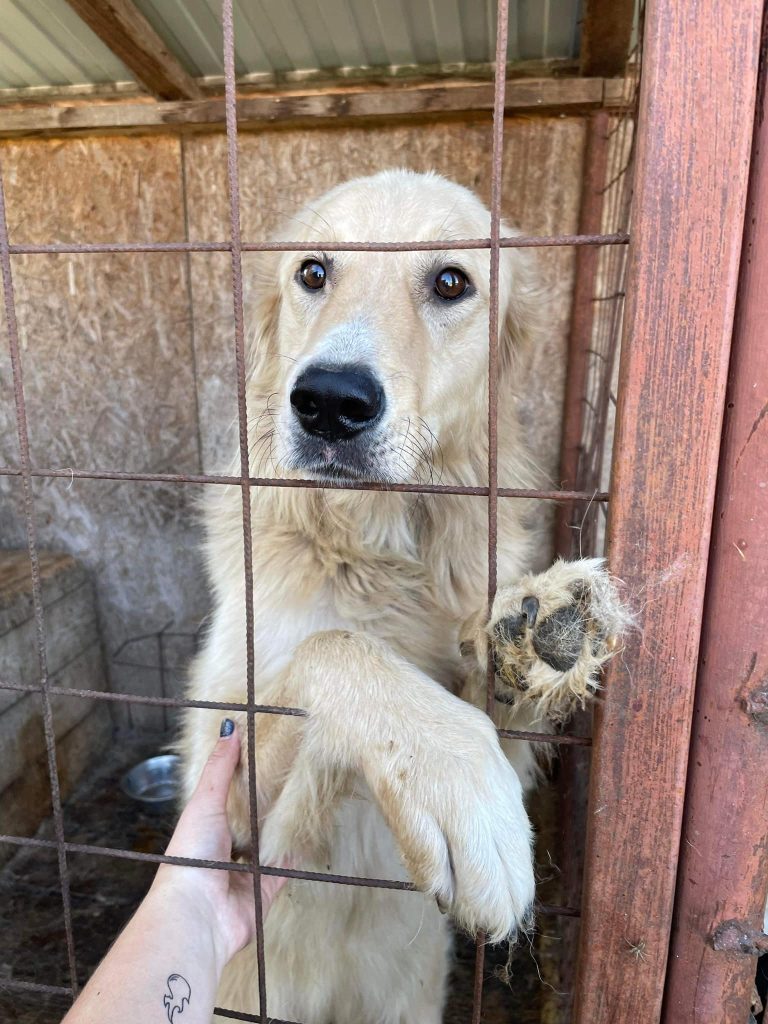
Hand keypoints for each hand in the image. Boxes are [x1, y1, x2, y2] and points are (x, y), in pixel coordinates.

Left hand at [152, 720, 286, 968]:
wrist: (197, 913)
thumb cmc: (192, 855)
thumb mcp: (204, 802)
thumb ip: (220, 768)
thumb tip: (229, 728)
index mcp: (207, 829)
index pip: (229, 800)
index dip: (245, 779)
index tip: (267, 754)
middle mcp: (226, 850)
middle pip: (252, 822)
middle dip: (268, 804)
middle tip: (294, 774)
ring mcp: (246, 871)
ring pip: (270, 843)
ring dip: (283, 827)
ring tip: (306, 797)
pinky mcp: (266, 889)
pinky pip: (286, 867)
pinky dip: (296, 852)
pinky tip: (310, 831)